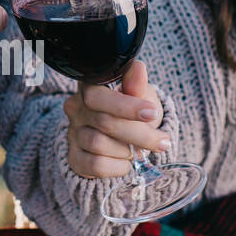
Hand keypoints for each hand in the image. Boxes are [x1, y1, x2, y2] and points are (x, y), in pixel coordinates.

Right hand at [63, 60, 168, 178]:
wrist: (127, 139)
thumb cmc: (134, 112)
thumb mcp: (141, 95)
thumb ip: (137, 85)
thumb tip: (138, 69)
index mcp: (90, 87)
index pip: (98, 96)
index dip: (126, 106)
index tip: (152, 113)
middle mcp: (76, 108)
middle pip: (104, 122)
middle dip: (139, 134)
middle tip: (162, 142)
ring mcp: (73, 133)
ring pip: (99, 145)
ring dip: (127, 151)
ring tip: (138, 150)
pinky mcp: (74, 157)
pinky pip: (95, 165)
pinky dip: (118, 167)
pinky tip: (125, 162)